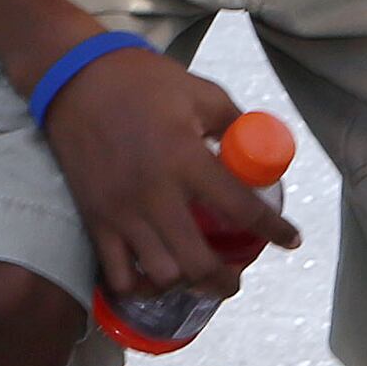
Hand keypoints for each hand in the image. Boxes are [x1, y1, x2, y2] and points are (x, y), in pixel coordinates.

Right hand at [34, 47, 301, 299]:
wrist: (75, 79)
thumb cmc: (143, 82)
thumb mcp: (201, 92)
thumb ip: (235, 124)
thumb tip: (260, 151)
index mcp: (186, 159)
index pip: (241, 208)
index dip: (274, 230)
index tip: (292, 241)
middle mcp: (155, 195)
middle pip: (198, 262)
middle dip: (225, 280)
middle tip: (235, 276)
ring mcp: (122, 213)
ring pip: (161, 276)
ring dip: (186, 284)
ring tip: (197, 277)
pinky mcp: (95, 220)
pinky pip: (118, 274)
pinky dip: (141, 286)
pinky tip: (156, 279)